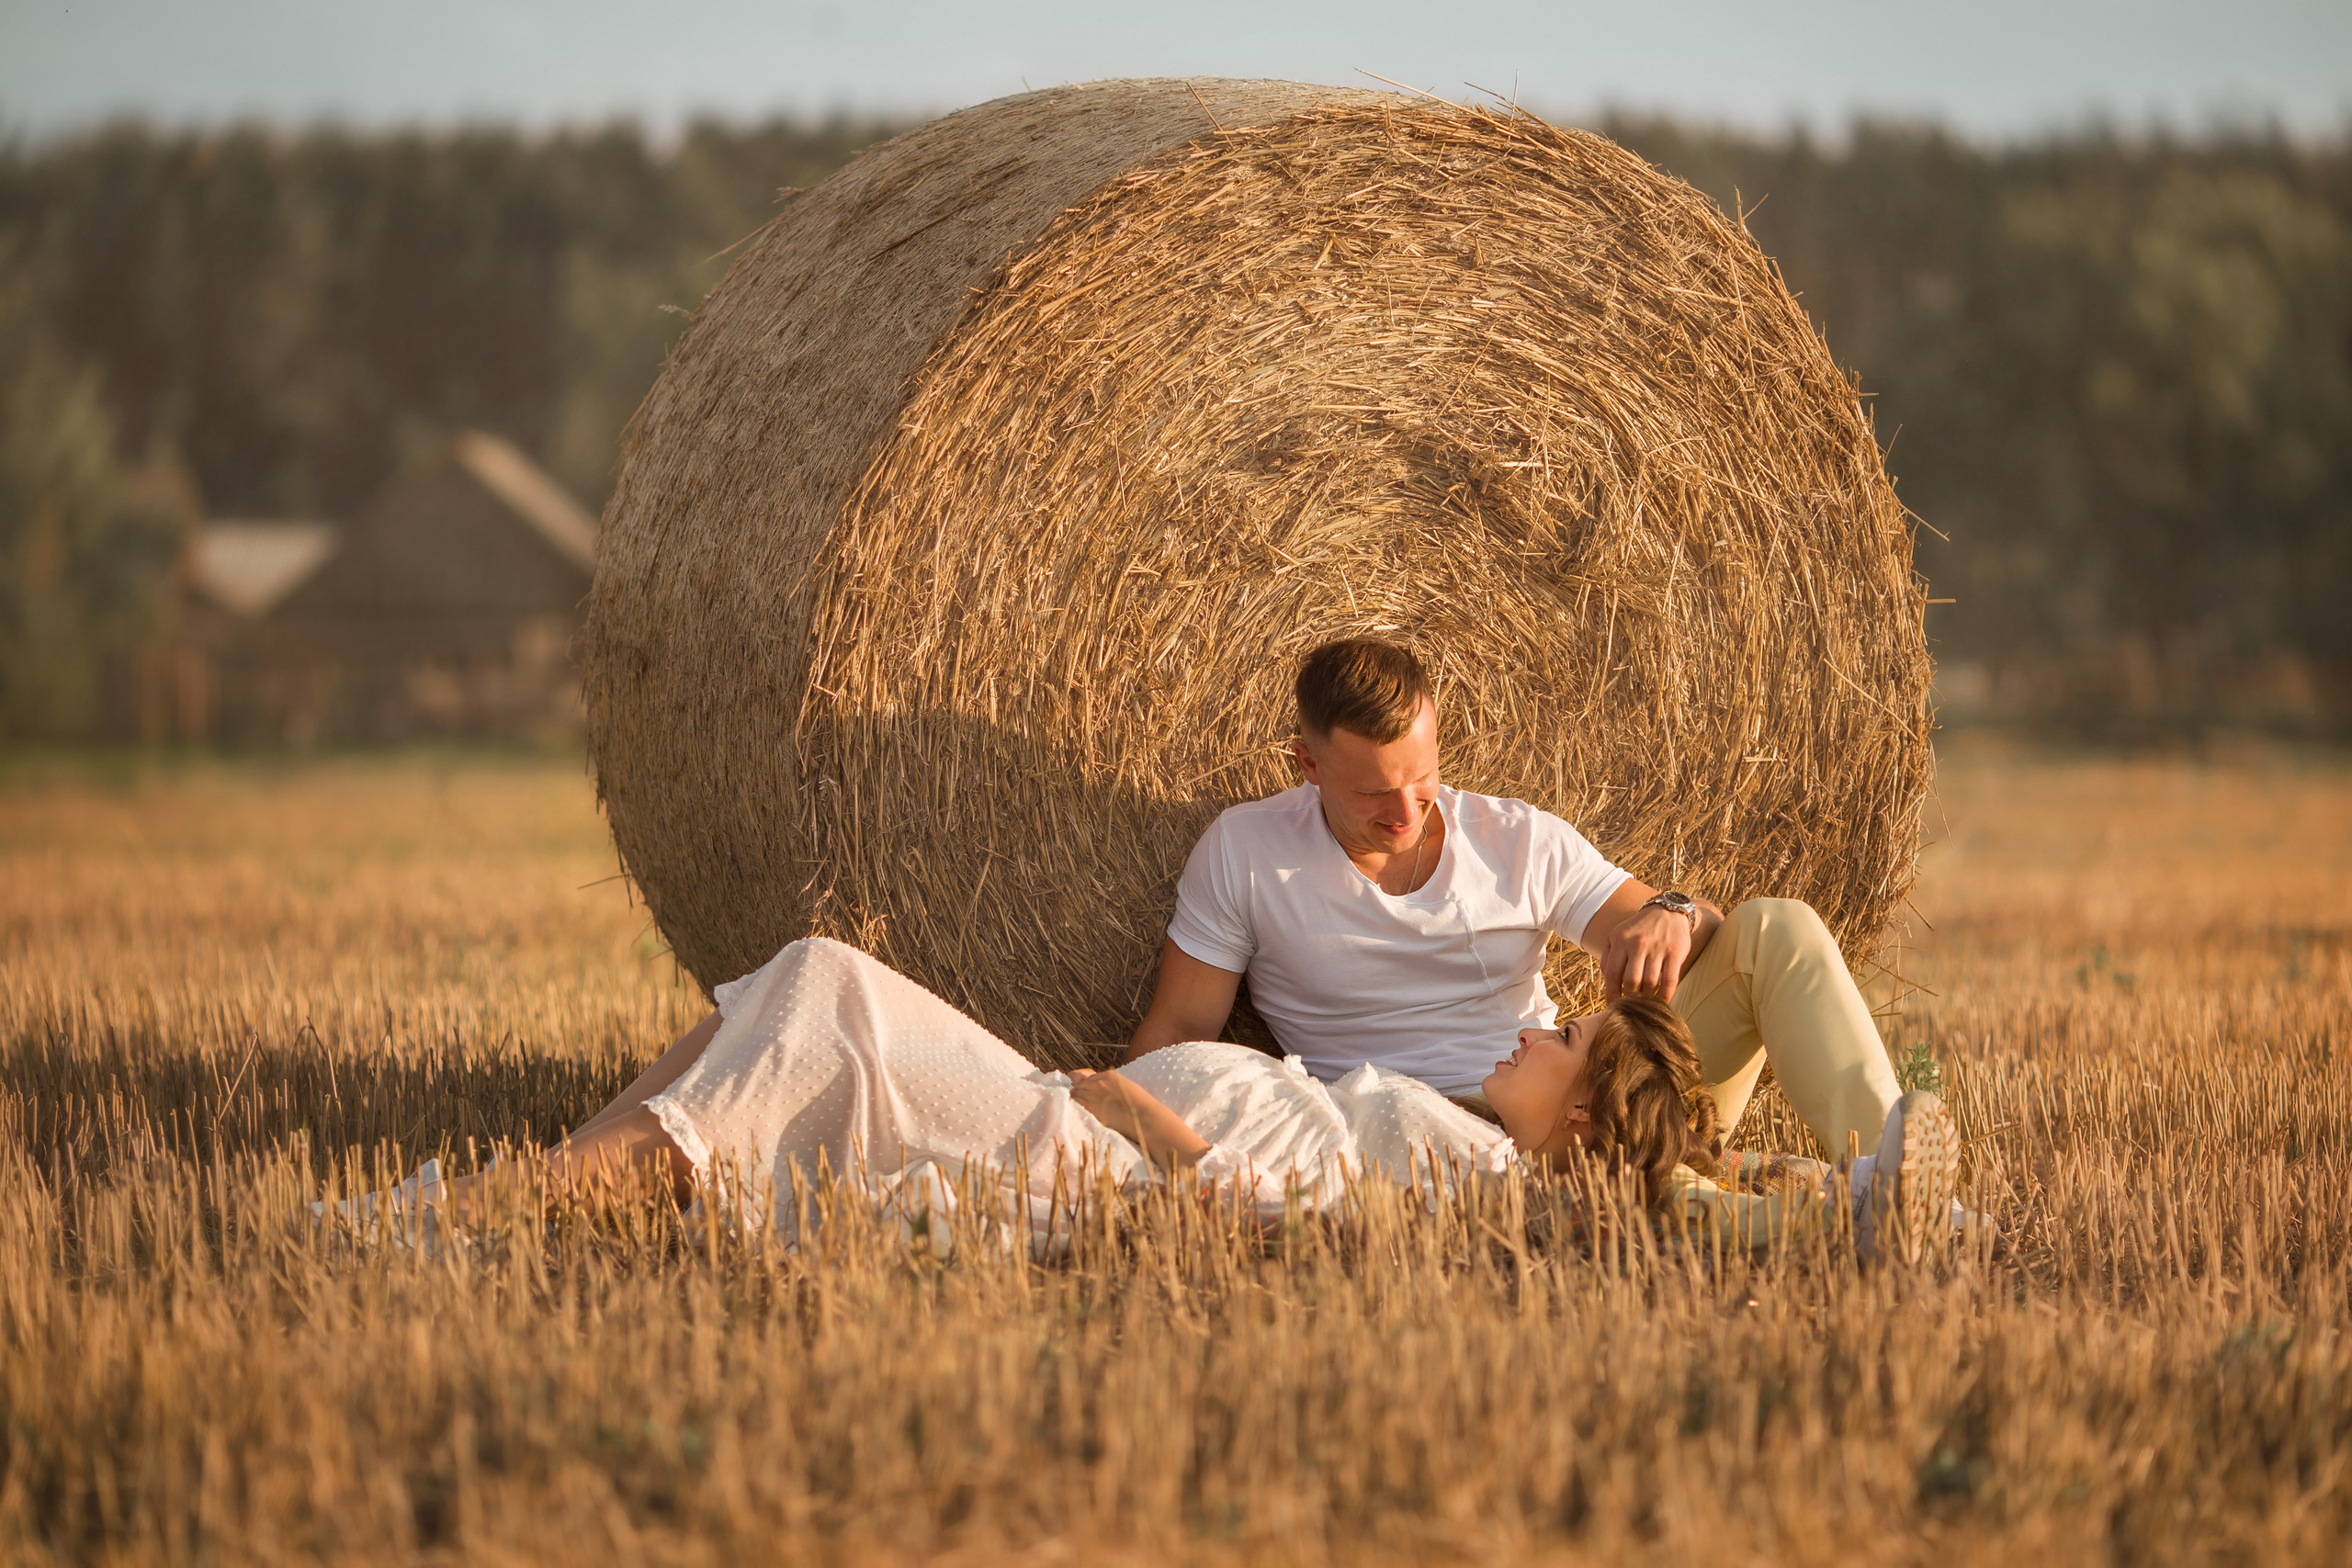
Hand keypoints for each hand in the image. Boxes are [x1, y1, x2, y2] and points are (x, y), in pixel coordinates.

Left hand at [1067, 1069, 1210, 1166]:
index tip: (1086, 1095)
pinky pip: (1074, 1104)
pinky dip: (1074, 1109)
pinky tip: (1081, 1115)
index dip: (1084, 1087)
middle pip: (1077, 1086)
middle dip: (1079, 1095)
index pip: (1086, 1078)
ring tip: (1084, 1112)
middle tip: (1085, 1106)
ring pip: (1073, 1095)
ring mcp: (1092, 1094)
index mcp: (1108, 1075)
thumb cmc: (1140, 1106)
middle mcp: (1097, 1082)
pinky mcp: (1090, 1107)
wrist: (1144, 1117)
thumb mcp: (1125, 1088)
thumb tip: (1098, 1093)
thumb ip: (1109, 1086)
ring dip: (1076, 1102)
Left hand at [1601, 905, 1695, 1002]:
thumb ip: (1608, 957)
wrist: (1667, 911)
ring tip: (1645, 1003)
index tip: (1613, 1006)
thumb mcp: (1617, 935)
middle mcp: (1638, 943)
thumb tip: (1608, 983)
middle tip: (1631, 1005)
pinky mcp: (1675, 952)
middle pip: (1631, 981)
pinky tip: (1661, 1000)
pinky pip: (1669, 980)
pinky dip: (1664, 995)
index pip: (1613, 974)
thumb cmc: (1638, 928)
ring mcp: (1658, 948)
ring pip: (1649, 983)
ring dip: (1647, 997)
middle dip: (1630, 997)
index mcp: (1620, 940)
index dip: (1612, 994)